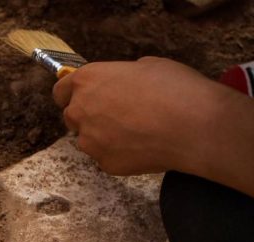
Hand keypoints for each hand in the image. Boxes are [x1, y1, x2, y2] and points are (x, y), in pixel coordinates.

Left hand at [53, 57, 253, 196]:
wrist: (193, 126)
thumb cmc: (174, 89)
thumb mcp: (147, 66)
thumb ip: (122, 76)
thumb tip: (121, 84)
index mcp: (87, 80)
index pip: (60, 90)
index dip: (70, 94)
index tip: (80, 97)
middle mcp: (80, 110)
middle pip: (72, 116)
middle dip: (88, 116)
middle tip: (117, 115)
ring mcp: (89, 140)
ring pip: (88, 139)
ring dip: (104, 136)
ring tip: (136, 132)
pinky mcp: (104, 162)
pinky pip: (106, 157)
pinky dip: (120, 153)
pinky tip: (144, 146)